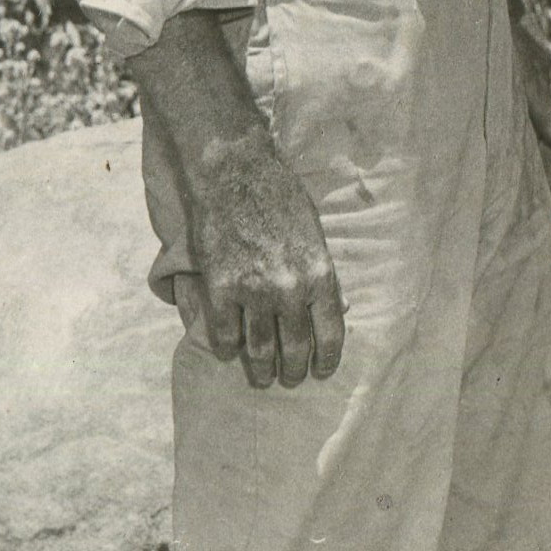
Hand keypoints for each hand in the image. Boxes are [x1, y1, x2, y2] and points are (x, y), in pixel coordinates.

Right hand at [133, 11, 345, 389]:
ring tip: (260, 378)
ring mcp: (253, 291)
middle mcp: (290, 290)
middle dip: (292, 372)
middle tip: (287, 379)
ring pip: (258, 350)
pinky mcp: (220, 288)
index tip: (320, 371)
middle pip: (293, 350)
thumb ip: (317, 274)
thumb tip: (324, 310)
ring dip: (259, 370)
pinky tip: (229, 351)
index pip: (330, 336)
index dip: (325, 361)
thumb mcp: (314, 233)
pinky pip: (224, 334)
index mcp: (320, 275)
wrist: (236, 170)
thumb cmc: (279, 195)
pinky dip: (227, 348)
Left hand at [514, 11, 550, 208]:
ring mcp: (544, 100)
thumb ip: (545, 113)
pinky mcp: (527, 98)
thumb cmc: (515, 49)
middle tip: (548, 208)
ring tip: (536, 195)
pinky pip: (536, 132)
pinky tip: (521, 165)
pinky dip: (533, 152)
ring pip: (550, 143)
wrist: (502, 18)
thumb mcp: (527, 83)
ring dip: (546, 168)